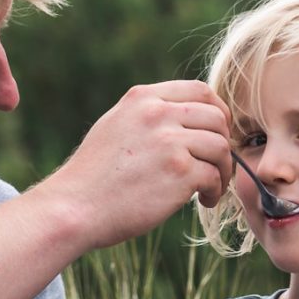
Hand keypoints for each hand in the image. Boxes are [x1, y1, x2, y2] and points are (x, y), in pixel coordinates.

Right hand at [49, 80, 231, 248]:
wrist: (75, 208)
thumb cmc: (93, 177)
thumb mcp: (114, 127)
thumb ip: (146, 116)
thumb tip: (181, 118)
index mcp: (143, 98)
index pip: (199, 90)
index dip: (217, 112)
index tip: (215, 134)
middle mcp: (158, 114)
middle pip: (216, 118)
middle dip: (223, 143)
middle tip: (216, 166)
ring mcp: (170, 142)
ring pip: (221, 147)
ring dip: (223, 170)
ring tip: (211, 188)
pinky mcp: (179, 172)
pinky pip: (214, 176)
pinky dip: (214, 191)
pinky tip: (203, 201)